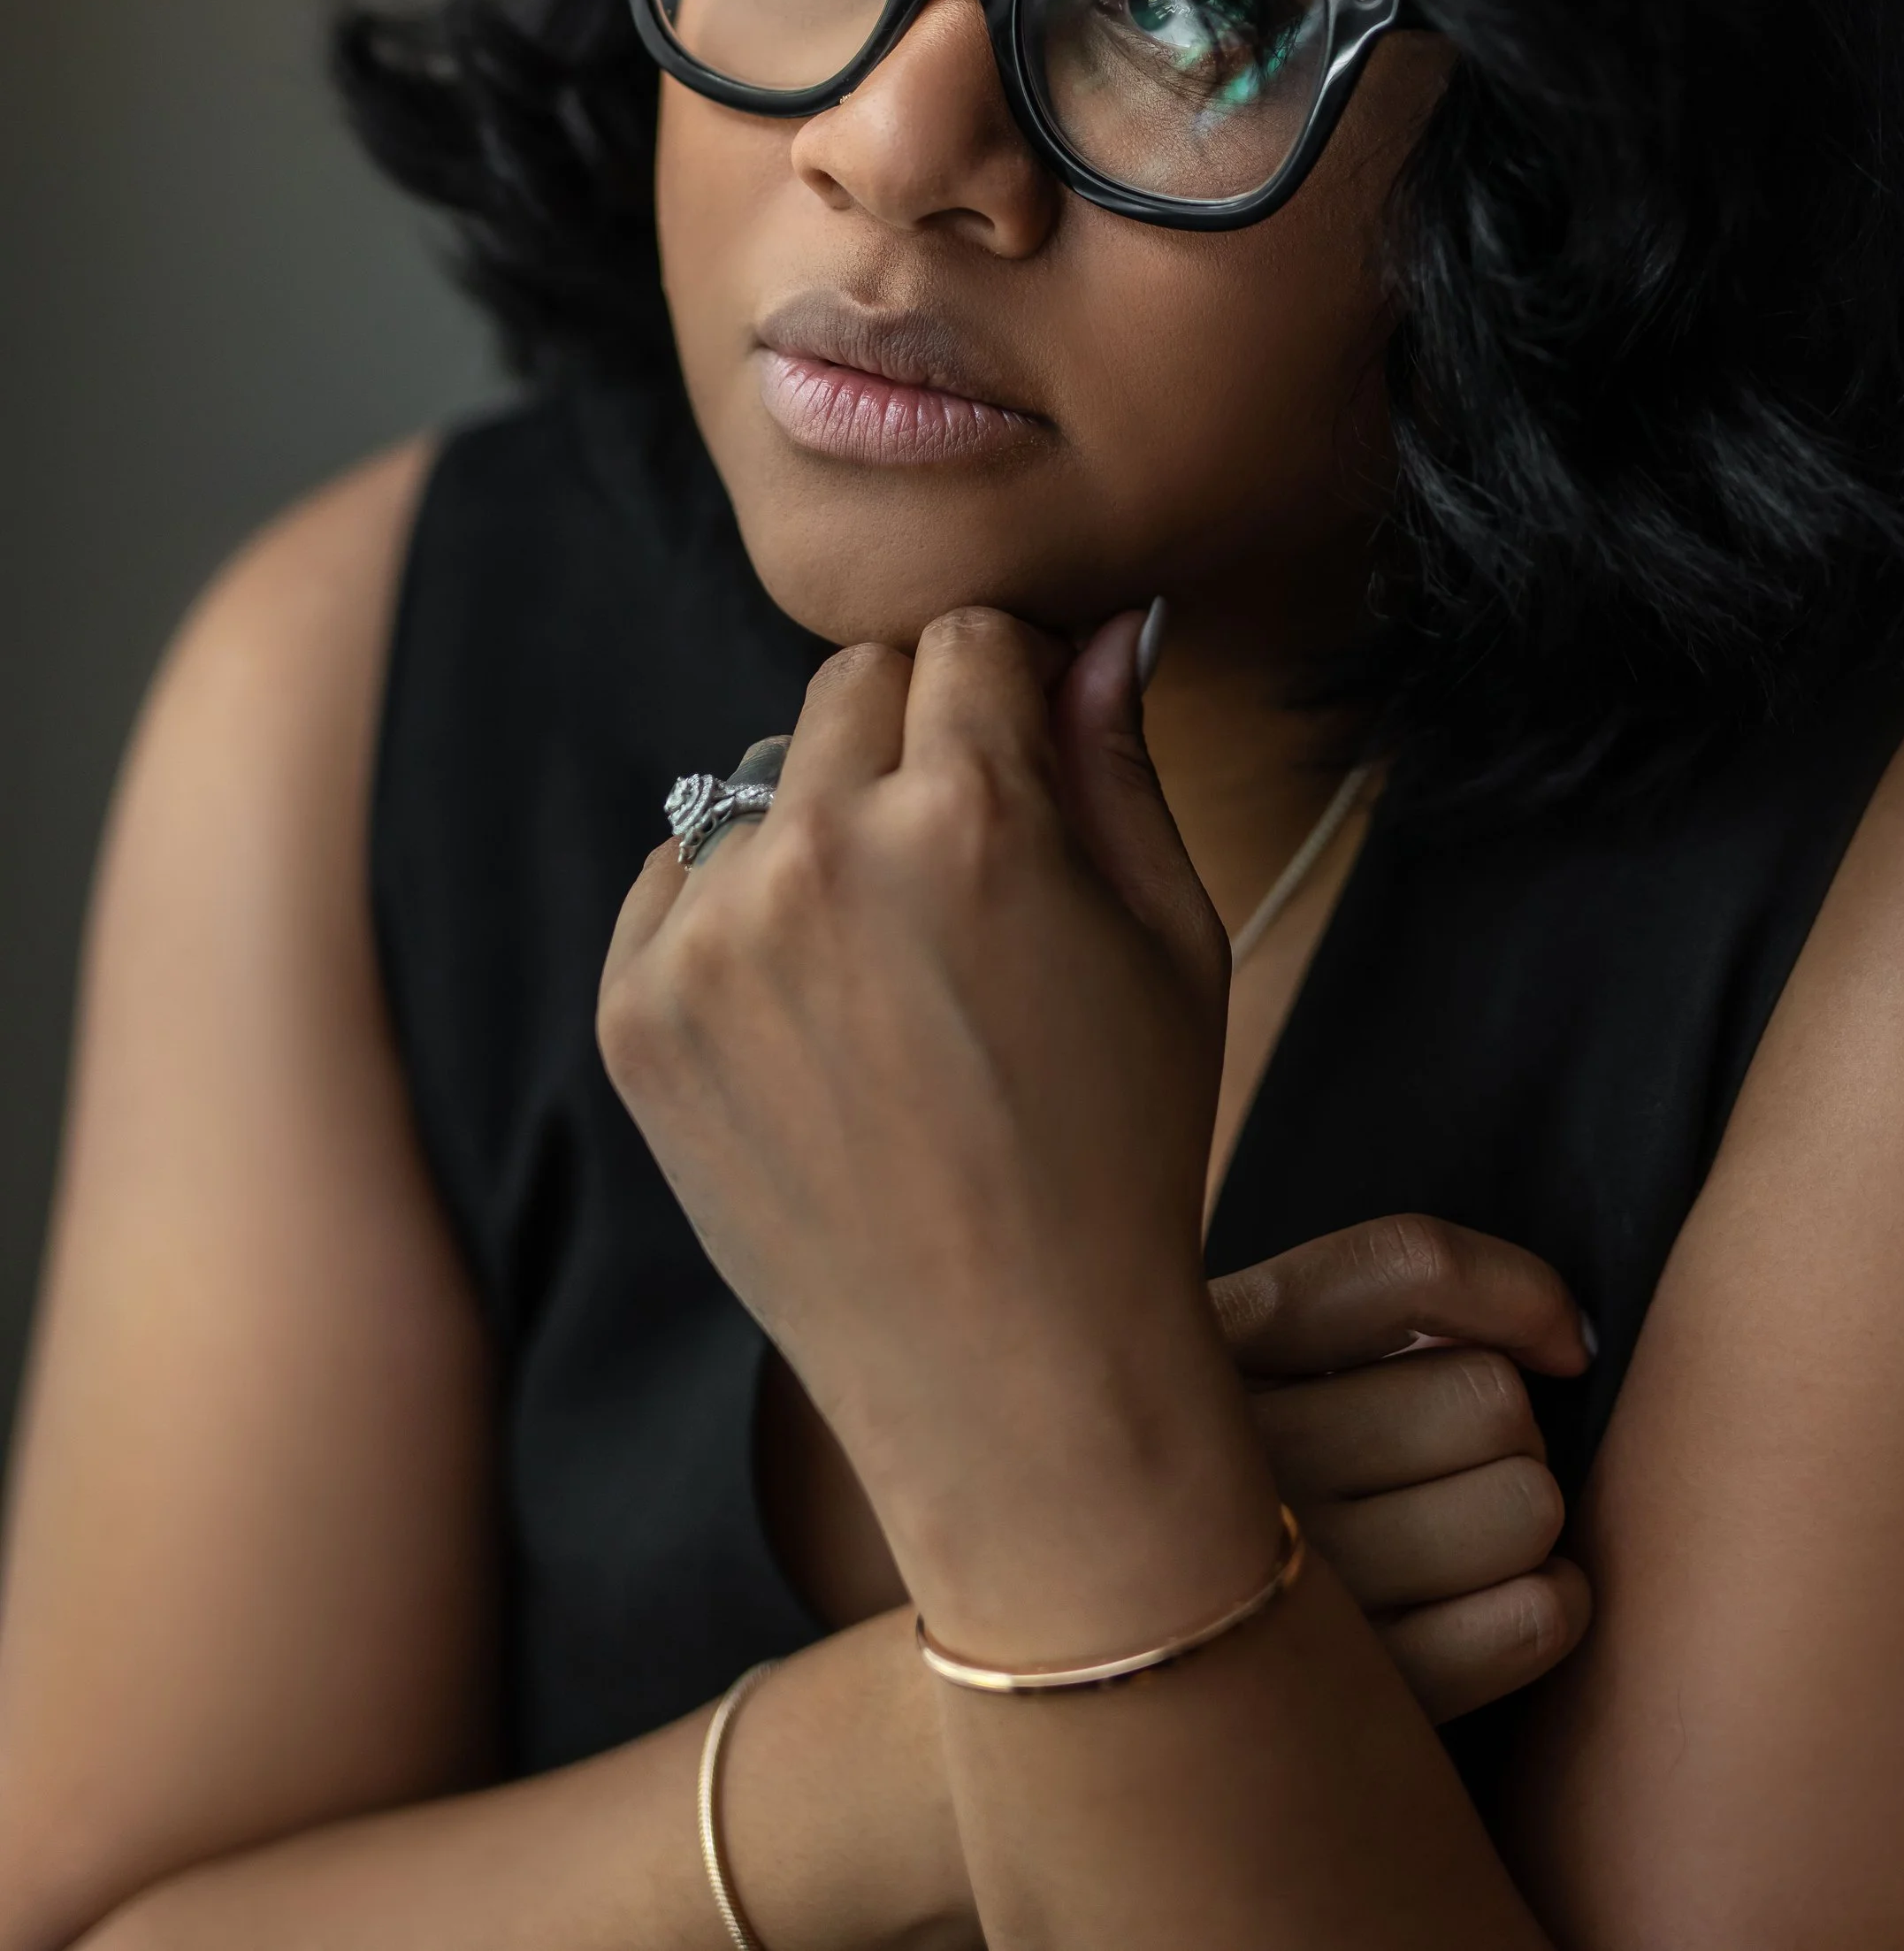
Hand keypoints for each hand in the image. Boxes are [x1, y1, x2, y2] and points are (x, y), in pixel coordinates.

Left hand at [598, 606, 1278, 1666]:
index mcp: (972, 816)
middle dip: (914, 736)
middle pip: (851, 684)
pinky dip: (735, 912)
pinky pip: (674, 878)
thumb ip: (1118, 759)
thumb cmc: (1121, 1153)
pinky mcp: (633, 1015)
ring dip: (820, 824)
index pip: (967, 637)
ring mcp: (708, 939)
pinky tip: (814, 1015)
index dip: (1011, 683)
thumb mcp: (1172, 941)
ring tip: (889, 965)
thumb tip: (1098, 627)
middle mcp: (820, 853)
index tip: (1026, 743)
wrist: (1009, 1374)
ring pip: (756, 780)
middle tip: (965, 863)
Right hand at [1215, 1216, 1594, 1723]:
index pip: (1407, 1268)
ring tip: (1453, 1538)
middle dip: (1504, 1428)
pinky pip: (1534, 1620)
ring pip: (1524, 1506)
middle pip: (1491, 1397)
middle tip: (1448, 1466)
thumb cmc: (1235, 1484)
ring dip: (1521, 1516)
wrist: (1135, 1674)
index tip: (1555, 1341)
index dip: (1517, 1294)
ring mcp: (1299, 1594)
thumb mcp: (1246, 1356)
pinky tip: (1492, 1602)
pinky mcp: (1358, 1702)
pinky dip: (1552, 1604)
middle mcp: (1241, 1465)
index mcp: (1211, 1348)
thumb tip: (1566, 1341)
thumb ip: (1370, 1309)